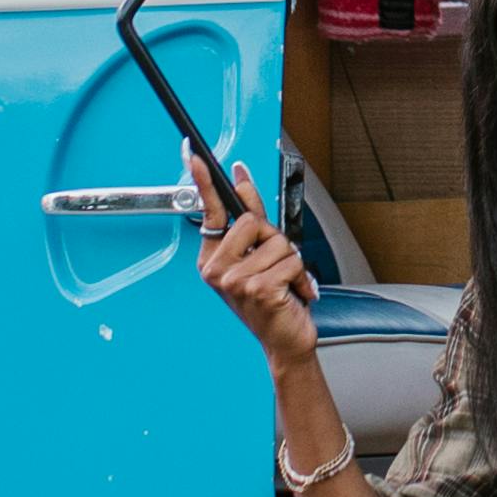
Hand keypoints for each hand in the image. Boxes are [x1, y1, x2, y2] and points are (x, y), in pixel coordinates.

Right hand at [192, 166, 322, 374]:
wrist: (284, 341)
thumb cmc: (272, 301)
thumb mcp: (258, 258)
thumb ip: (251, 221)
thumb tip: (242, 181)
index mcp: (213, 259)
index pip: (211, 212)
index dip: (204, 182)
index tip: (196, 155)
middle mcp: (217, 270)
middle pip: (252, 221)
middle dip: (274, 240)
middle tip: (274, 266)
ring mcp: (235, 281)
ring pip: (278, 243)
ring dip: (292, 263)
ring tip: (284, 284)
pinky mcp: (257, 290)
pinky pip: (291, 262)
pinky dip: (301, 278)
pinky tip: (293, 294)